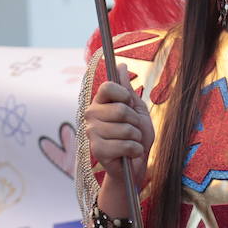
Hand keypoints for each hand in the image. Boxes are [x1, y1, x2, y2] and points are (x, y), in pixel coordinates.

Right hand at [83, 65, 153, 185]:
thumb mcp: (136, 108)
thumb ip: (127, 89)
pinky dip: (135, 150)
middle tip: (133, 129)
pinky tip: (130, 154)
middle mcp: (91, 115)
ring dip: (136, 138)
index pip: (108, 87)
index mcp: (100, 102)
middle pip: (121, 109)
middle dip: (135, 121)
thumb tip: (121, 64)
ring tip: (131, 142)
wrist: (136, 163)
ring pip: (125, 129)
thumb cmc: (136, 135)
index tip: (129, 104)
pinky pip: (125, 145)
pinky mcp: (97, 150)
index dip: (124, 95)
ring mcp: (92, 132)